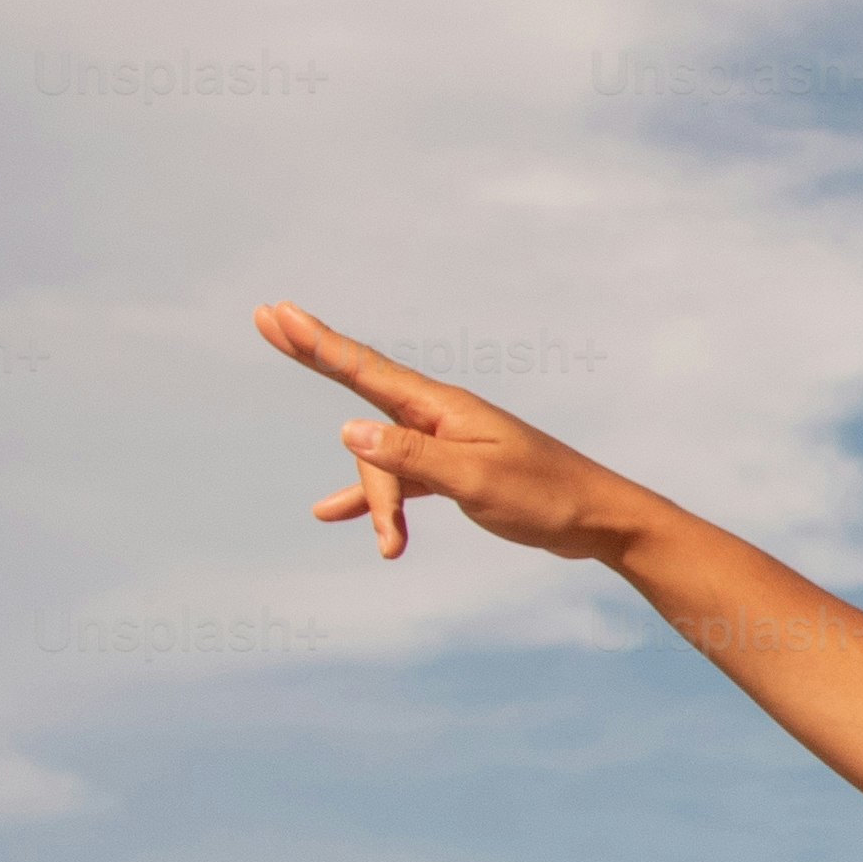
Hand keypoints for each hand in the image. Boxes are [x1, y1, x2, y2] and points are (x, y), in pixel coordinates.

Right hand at [260, 306, 659, 565]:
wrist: (598, 520)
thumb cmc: (544, 497)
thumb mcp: (474, 480)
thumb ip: (410, 458)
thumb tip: (348, 431)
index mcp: (442, 408)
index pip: (365, 369)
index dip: (316, 342)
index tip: (277, 313)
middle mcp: (439, 417)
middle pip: (365, 415)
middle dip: (319, 372)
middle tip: (264, 320)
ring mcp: (444, 443)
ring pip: (383, 464)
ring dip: (381, 507)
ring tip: (392, 548)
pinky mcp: (453, 471)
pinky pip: (400, 482)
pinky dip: (380, 505)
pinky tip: (338, 518)